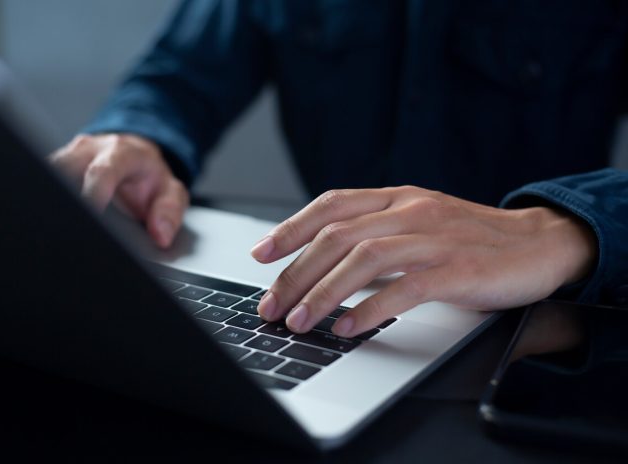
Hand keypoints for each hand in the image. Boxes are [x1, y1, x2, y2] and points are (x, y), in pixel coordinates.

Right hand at [50, 133, 188, 247]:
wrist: (137, 158)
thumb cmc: (151, 178)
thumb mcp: (171, 192)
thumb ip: (169, 211)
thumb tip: (161, 235)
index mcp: (121, 153)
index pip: (102, 171)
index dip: (93, 193)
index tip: (91, 215)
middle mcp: (91, 149)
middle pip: (64, 168)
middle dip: (62, 195)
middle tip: (66, 225)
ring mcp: (70, 154)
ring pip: (47, 172)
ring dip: (50, 195)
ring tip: (55, 224)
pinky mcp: (57, 164)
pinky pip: (43, 177)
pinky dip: (45, 195)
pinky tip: (49, 216)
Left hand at [251, 186, 596, 337]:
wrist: (538, 243)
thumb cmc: (470, 238)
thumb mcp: (417, 222)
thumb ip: (375, 232)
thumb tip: (321, 259)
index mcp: (396, 198)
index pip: (331, 205)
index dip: (290, 228)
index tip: (260, 254)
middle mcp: (410, 211)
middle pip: (337, 236)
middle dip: (295, 273)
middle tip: (271, 305)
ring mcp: (434, 238)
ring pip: (364, 259)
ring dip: (324, 292)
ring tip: (300, 320)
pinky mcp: (457, 268)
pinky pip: (405, 287)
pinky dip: (371, 308)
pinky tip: (348, 327)